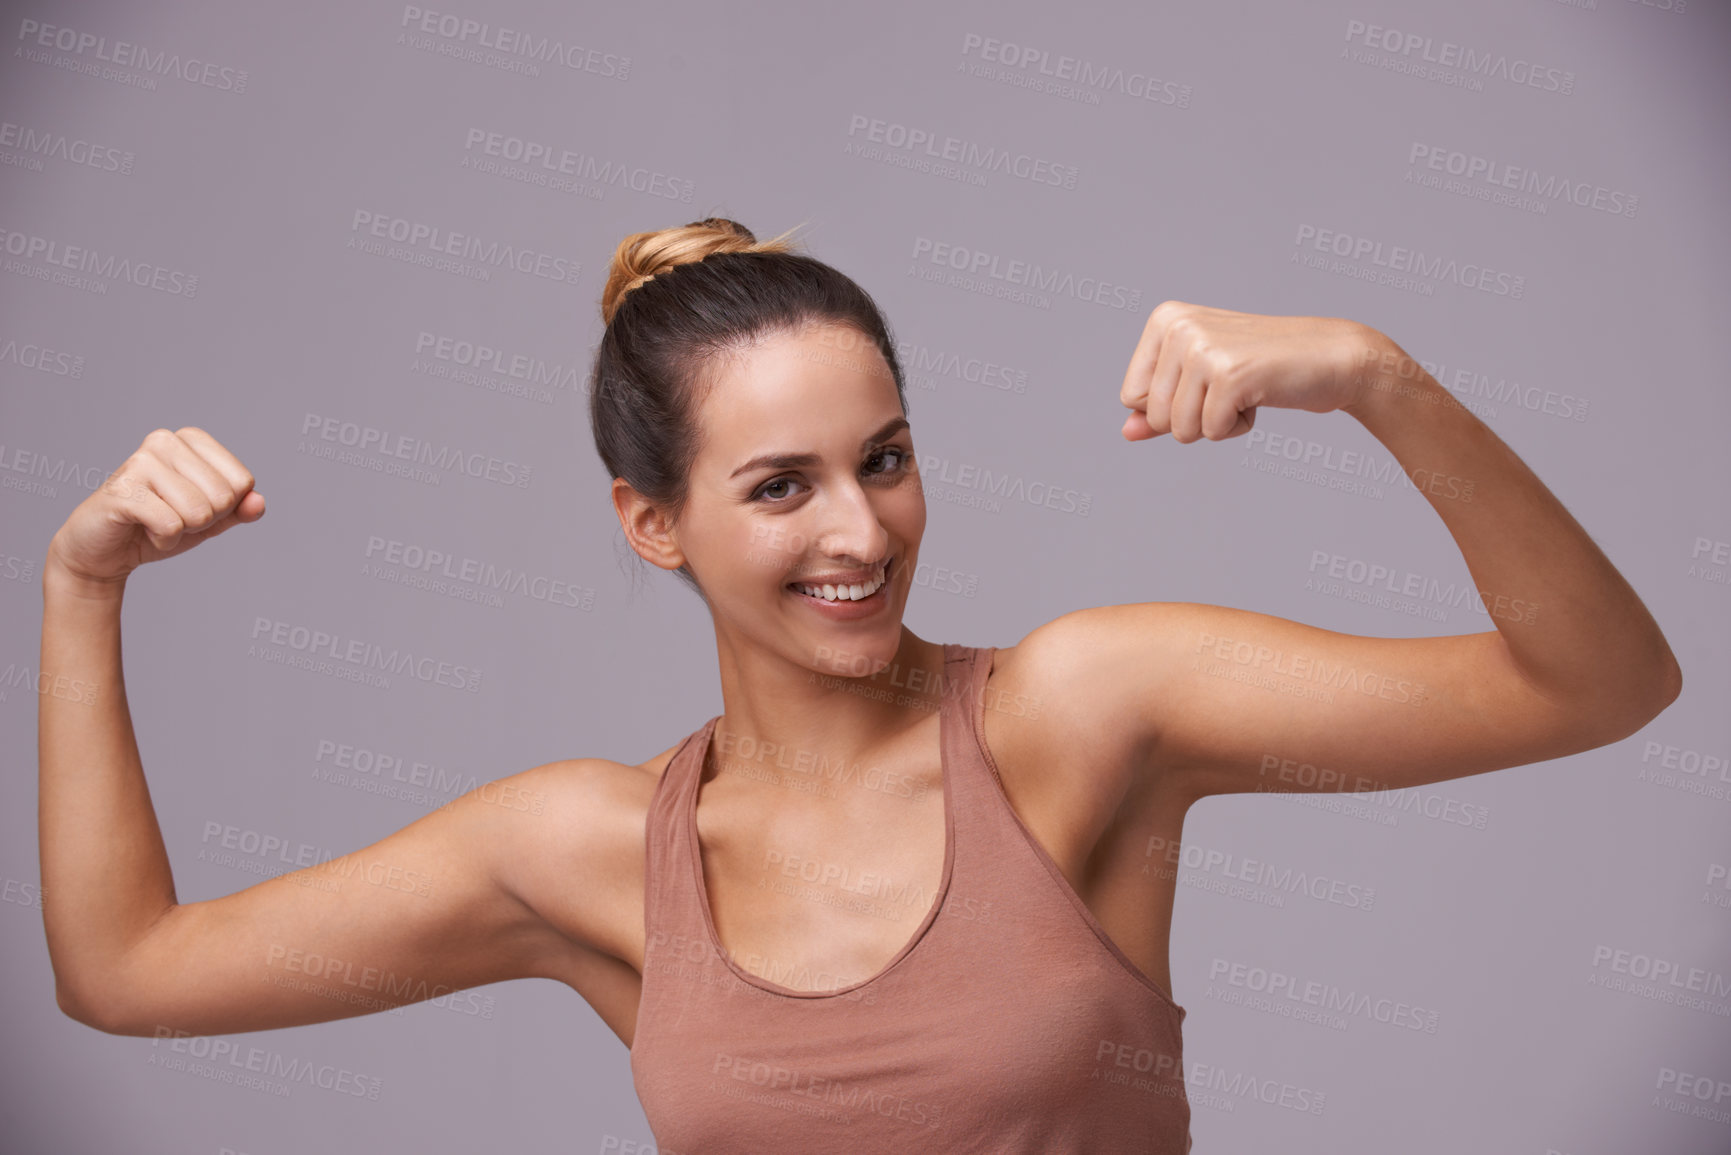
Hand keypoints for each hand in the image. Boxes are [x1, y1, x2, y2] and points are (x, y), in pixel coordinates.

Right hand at [46, 427, 264, 590]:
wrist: (104, 551)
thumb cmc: (157, 527)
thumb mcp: (208, 520)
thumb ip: (238, 511)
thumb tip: (258, 502)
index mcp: (190, 439)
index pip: (242, 482)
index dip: (223, 508)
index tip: (190, 506)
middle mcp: (165, 441)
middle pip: (223, 497)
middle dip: (202, 520)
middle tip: (170, 516)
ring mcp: (141, 461)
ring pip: (199, 512)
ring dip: (181, 530)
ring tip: (154, 521)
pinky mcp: (123, 489)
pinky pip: (172, 526)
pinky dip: (163, 540)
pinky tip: (143, 530)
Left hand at [1119, 301, 1374, 442]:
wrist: (1332, 357)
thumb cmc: (1264, 369)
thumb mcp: (1202, 384)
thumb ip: (1159, 408)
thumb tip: (1126, 433)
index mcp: (1165, 319)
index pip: (1131, 396)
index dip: (1169, 406)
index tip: (1208, 380)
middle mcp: (1179, 326)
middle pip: (1153, 416)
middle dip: (1193, 419)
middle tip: (1232, 387)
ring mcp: (1203, 348)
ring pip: (1178, 430)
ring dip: (1215, 425)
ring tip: (1245, 390)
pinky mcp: (1229, 374)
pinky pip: (1211, 432)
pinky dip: (1237, 428)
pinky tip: (1259, 397)